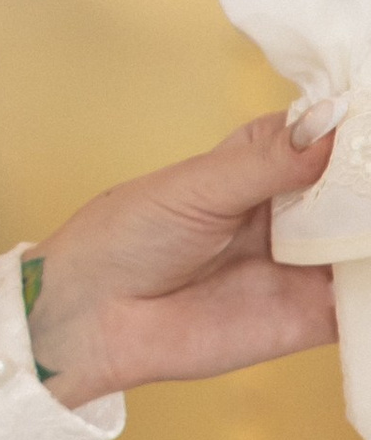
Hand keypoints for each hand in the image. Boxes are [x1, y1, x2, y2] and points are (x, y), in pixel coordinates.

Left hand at [29, 113, 336, 406]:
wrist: (96, 317)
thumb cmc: (130, 235)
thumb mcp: (199, 187)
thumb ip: (270, 162)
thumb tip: (331, 123)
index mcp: (269, 157)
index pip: (334, 132)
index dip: (360, 129)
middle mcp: (298, 207)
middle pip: (361, 190)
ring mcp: (311, 261)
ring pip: (368, 243)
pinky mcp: (316, 315)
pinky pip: (365, 304)